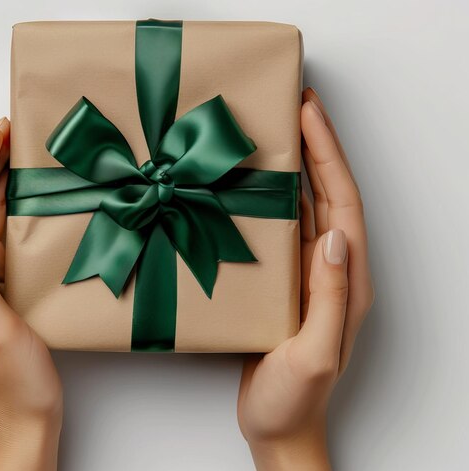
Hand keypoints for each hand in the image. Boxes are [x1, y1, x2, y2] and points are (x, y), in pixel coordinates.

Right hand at [237, 88, 374, 469]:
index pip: (342, 205)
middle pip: (327, 195)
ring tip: (275, 133)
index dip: (328, 156)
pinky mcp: (282, 283)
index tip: (309, 116)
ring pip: (304, 208)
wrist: (276, 426)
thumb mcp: (315, 354)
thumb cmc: (296, 399)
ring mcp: (305, 275)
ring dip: (294, 168)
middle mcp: (330, 270)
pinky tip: (253, 186)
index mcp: (346, 281)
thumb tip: (334, 238)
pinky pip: (280, 230)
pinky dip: (271, 200)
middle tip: (294, 106)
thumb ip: (330, 298)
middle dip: (315, 147)